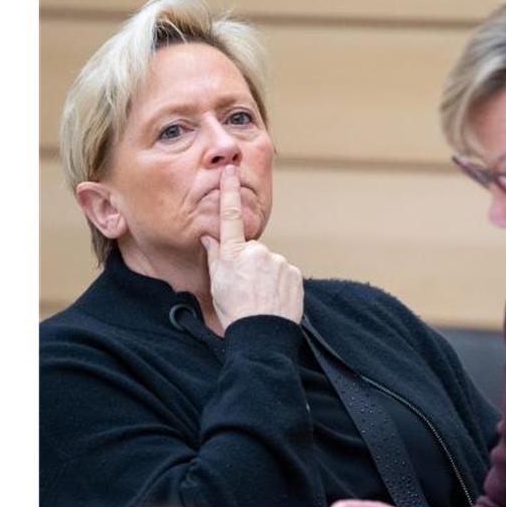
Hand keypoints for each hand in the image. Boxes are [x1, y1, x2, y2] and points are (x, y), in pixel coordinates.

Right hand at [201, 165, 302, 327]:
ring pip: (270, 264)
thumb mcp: (217, 284)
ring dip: (266, 275)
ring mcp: (278, 262)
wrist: (262, 334)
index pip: (229, 217)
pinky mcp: (295, 273)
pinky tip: (274, 298)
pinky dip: (280, 283)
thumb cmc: (234, 312)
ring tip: (260, 296)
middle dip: (250, 264)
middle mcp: (257, 253)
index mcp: (233, 254)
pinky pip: (285, 274)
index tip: (230, 171)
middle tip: (245, 287)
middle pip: (253, 251)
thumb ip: (215, 257)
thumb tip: (210, 237)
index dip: (229, 192)